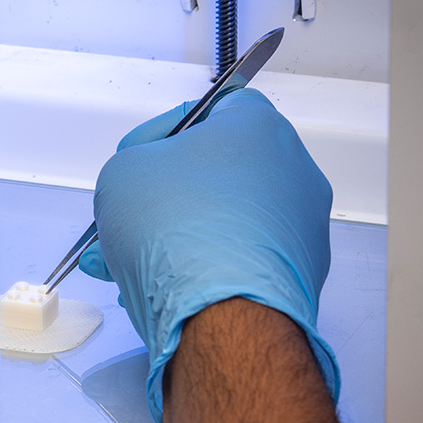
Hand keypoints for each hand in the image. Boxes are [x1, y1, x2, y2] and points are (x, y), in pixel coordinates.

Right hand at [77, 87, 338, 422]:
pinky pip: (240, 260)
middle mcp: (292, 170)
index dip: (164, 132)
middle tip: (127, 216)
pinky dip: (204, 269)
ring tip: (127, 262)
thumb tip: (141, 182)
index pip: (210, 109)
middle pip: (216, 172)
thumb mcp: (121, 173)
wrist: (221, 313)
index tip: (138, 157)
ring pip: (225, 221)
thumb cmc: (179, 231)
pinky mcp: (298, 274)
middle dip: (164, 196)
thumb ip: (132, 164)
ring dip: (176, 236)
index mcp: (257, 126)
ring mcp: (301, 226)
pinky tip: (161, 287)